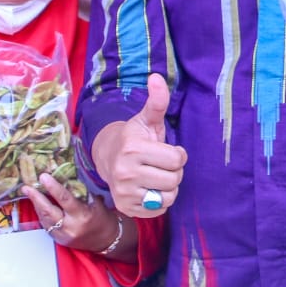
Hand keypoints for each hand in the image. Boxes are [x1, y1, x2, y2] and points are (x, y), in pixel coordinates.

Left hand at [22, 172, 116, 250]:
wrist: (107, 241)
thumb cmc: (103, 219)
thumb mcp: (96, 203)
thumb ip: (81, 192)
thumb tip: (65, 178)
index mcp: (82, 216)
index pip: (65, 199)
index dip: (53, 187)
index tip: (43, 177)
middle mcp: (71, 227)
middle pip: (49, 211)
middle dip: (36, 198)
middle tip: (26, 186)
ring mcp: (63, 235)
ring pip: (45, 218)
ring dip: (36, 205)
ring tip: (29, 192)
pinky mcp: (59, 240)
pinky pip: (46, 225)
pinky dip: (41, 214)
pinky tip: (38, 205)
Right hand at [90, 73, 186, 217]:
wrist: (107, 158)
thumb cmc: (134, 139)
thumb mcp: (146, 119)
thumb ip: (157, 101)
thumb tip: (157, 77)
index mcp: (133, 149)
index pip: (177, 160)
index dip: (177, 155)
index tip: (166, 151)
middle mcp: (125, 172)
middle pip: (174, 179)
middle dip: (173, 171)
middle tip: (160, 164)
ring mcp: (124, 193)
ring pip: (168, 197)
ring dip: (168, 187)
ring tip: (156, 176)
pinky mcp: (126, 207)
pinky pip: (159, 209)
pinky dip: (159, 200)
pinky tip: (148, 188)